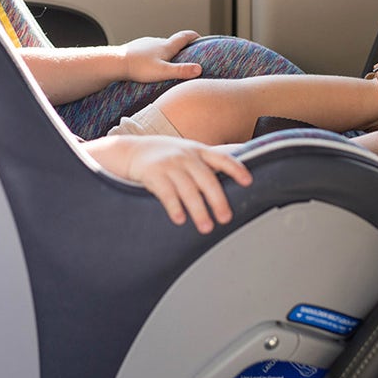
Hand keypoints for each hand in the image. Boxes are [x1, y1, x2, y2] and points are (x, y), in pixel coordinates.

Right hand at [86, 135, 252, 232]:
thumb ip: (205, 162)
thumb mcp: (185, 152)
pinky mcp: (153, 173)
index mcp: (197, 150)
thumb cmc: (163, 156)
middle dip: (218, 200)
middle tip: (225, 218)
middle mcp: (185, 155)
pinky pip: (166, 193)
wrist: (129, 150)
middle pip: (207, 179)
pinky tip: (179, 219)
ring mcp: (169, 163)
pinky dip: (174, 207)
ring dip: (199, 210)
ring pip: (188, 189)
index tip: (248, 182)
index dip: (236, 169)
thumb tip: (233, 172)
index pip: (222, 158)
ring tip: (206, 227)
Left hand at [122, 30, 201, 82]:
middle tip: (187, 56)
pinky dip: (153, 55)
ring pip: (160, 46)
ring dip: (166, 52)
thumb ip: (181, 71)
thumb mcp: (163, 72)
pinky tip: (150, 64)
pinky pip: (149, 50)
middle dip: (181, 47)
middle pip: (173, 42)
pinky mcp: (136, 48)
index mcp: (166, 46)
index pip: (185, 36)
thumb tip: (199, 69)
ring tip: (168, 63)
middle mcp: (157, 41)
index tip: (201, 38)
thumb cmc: (138, 68)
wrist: (115, 62)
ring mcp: (146, 43)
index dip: (194, 36)